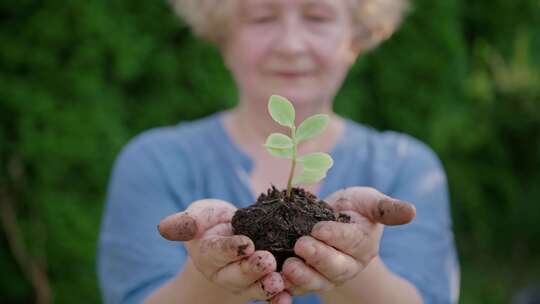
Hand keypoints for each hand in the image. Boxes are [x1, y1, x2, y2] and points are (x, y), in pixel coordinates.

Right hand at [157, 199, 289, 302]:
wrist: (231, 232)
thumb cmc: (212, 221)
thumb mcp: (199, 214)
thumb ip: (188, 221)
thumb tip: (166, 227)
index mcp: (206, 255)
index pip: (216, 252)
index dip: (230, 249)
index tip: (246, 243)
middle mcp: (223, 273)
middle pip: (236, 275)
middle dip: (251, 270)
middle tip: (267, 260)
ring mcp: (243, 282)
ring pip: (253, 288)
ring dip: (266, 287)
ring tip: (278, 281)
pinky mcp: (261, 285)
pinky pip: (269, 295)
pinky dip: (278, 298)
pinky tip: (288, 297)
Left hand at [281, 187, 415, 295]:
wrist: (332, 221)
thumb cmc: (354, 209)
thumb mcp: (369, 202)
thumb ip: (386, 208)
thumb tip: (412, 211)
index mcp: (363, 246)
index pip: (351, 242)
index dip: (336, 236)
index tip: (319, 228)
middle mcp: (347, 266)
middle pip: (335, 267)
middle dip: (318, 258)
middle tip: (301, 246)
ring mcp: (326, 276)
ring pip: (316, 282)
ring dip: (302, 277)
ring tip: (288, 267)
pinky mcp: (306, 280)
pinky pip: (297, 288)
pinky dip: (286, 288)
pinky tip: (275, 282)